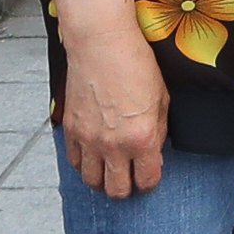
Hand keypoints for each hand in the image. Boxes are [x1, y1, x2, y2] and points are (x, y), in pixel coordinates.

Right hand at [56, 4, 171, 199]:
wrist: (101, 43)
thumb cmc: (134, 63)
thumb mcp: (162, 99)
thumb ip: (158, 131)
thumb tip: (153, 150)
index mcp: (142, 138)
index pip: (147, 180)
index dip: (150, 182)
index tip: (148, 177)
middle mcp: (114, 145)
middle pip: (116, 190)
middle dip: (126, 188)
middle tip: (129, 178)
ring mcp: (89, 139)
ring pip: (92, 182)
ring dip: (102, 179)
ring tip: (109, 169)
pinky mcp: (71, 129)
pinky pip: (74, 162)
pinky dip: (83, 163)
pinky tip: (93, 154)